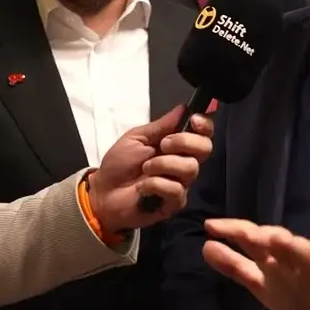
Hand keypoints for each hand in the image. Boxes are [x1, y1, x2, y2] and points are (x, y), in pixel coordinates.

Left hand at [86, 105, 213, 231]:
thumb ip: (161, 125)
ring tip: (145, 168)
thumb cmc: (119, 164)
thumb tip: (183, 107)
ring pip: (190, 168)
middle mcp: (183, 162)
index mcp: (176, 145)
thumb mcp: (137, 137)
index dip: (204, 125)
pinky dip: (156, 184)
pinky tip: (143, 188)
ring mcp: (181, 183)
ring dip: (163, 164)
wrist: (103, 192)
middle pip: (205, 148)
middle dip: (184, 142)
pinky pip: (176, 189)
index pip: (203, 133)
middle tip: (163, 145)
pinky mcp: (174, 203)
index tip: (193, 120)